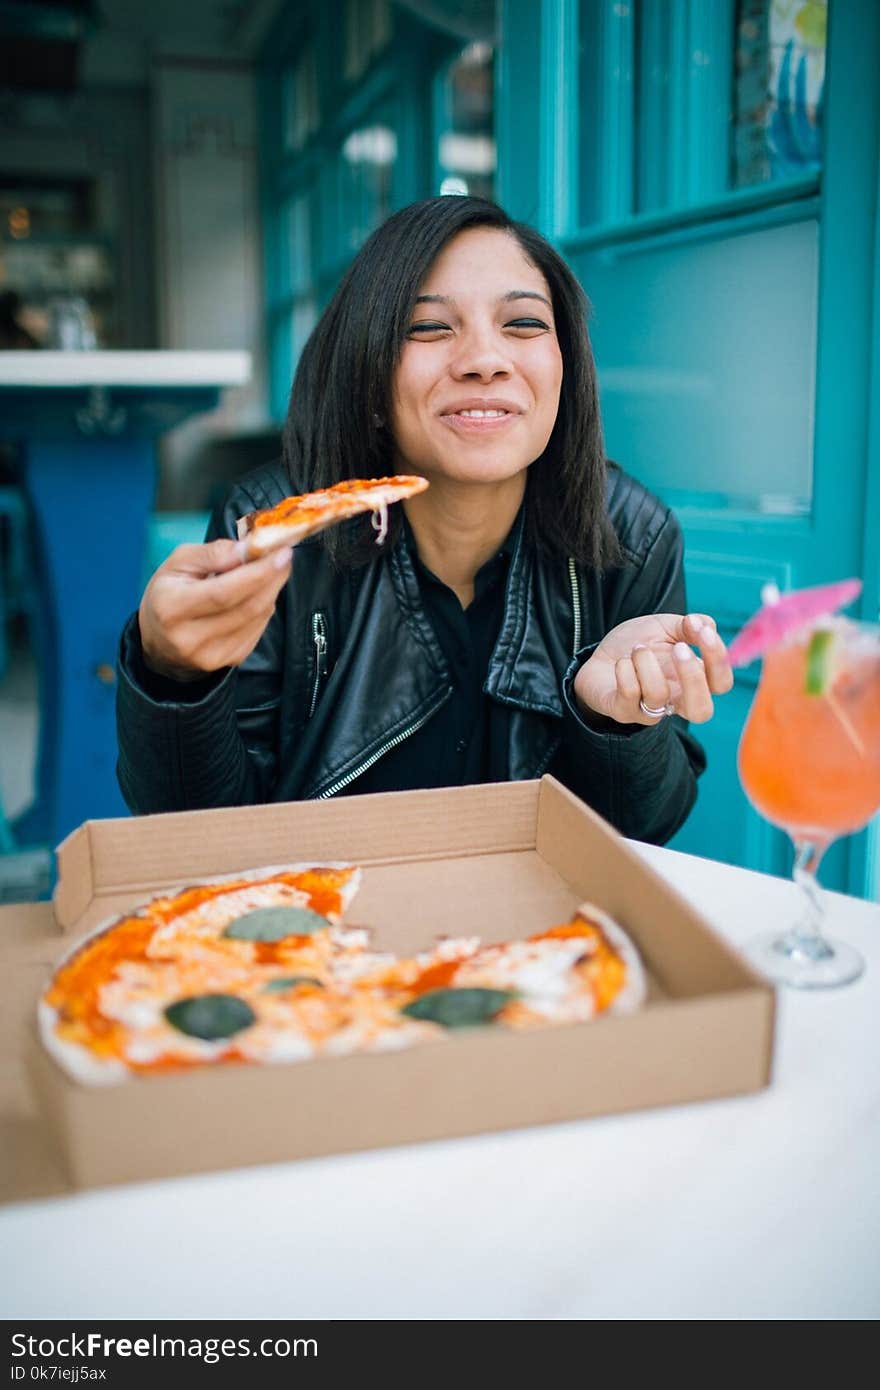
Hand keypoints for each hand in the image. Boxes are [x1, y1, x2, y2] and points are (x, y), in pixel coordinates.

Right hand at [139, 538, 292, 681]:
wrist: (160, 643)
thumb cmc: (168, 594)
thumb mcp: (178, 563)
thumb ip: (213, 553)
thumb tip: (248, 549)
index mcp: (172, 608)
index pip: (223, 593)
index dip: (257, 573)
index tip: (281, 553)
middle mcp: (191, 637)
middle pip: (247, 607)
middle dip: (272, 578)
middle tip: (284, 556)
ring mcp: (212, 654)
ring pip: (258, 617)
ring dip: (271, 590)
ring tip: (272, 570)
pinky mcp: (229, 660)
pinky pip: (259, 628)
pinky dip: (264, 606)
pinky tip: (258, 593)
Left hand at [573, 613, 732, 726]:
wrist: (600, 655)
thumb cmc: (639, 644)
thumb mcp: (667, 627)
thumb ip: (689, 625)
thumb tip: (703, 624)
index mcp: (693, 680)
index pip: (721, 683)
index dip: (718, 660)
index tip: (703, 631)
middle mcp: (675, 700)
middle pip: (701, 711)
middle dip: (693, 677)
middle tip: (678, 649)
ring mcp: (649, 709)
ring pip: (658, 696)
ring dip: (647, 663)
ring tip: (637, 648)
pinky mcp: (623, 711)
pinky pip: (629, 694)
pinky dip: (625, 670)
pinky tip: (621, 662)